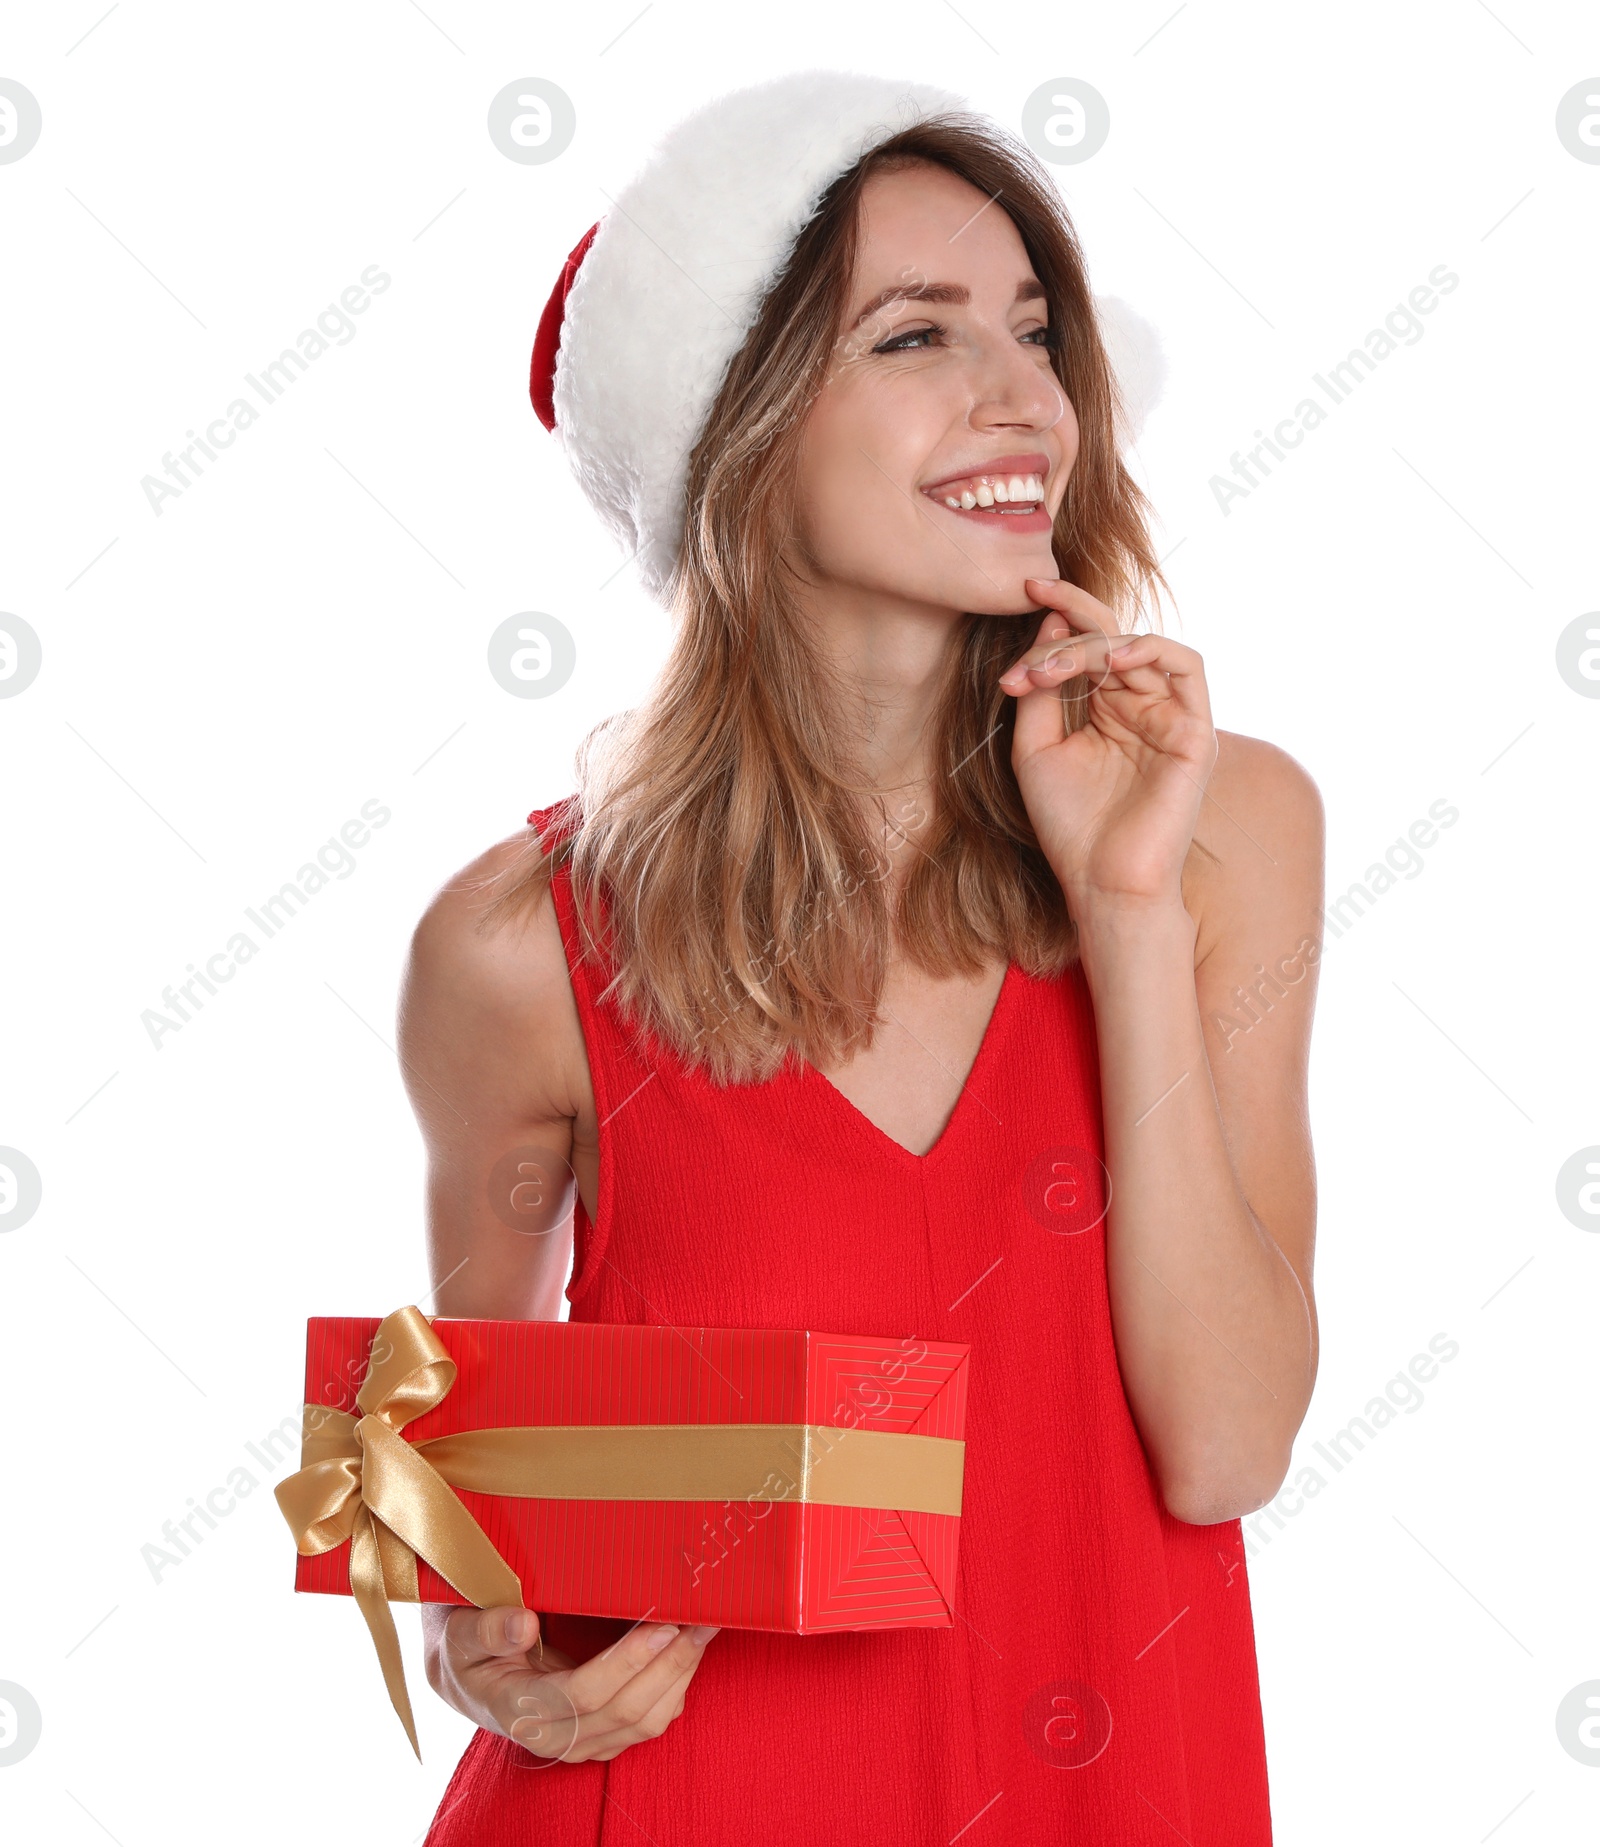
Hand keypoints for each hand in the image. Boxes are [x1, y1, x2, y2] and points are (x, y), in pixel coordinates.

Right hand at [423, 1604, 718, 1762]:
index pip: (583, 1694)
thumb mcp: (459, 1632)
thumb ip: (486, 1630)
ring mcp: (581, 1743)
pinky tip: (689, 1648)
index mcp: (518, 1709)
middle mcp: (554, 1738)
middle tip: (702, 1618)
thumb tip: (522, 1624)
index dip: (628, 1662)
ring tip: (705, 1628)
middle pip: (626, 1711)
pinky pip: (650, 1720)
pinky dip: (676, 1685)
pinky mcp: (601, 1737)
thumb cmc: (466, 1648)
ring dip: (681, 1675)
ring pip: (646, 1722)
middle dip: (670, 1663)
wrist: (468, 1678)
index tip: (662, 1623)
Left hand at [998, 578, 1217, 916]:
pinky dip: (1150, 649)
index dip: (1059, 614)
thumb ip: (1041, 690)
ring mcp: (1170, 716)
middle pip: (1111, 636)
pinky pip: (1187, 666)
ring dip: (1094, 644)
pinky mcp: (1195, 731)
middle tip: (1031, 628)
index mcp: (1104, 709)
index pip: (1087, 644)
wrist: (1101, 882)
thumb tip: (1049, 625)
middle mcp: (1140, 705)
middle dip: (1068, 624)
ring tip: (1054, 667)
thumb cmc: (1070, 825)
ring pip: (1140, 646)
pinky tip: (1110, 657)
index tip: (1020, 593)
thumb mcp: (1034, 749)